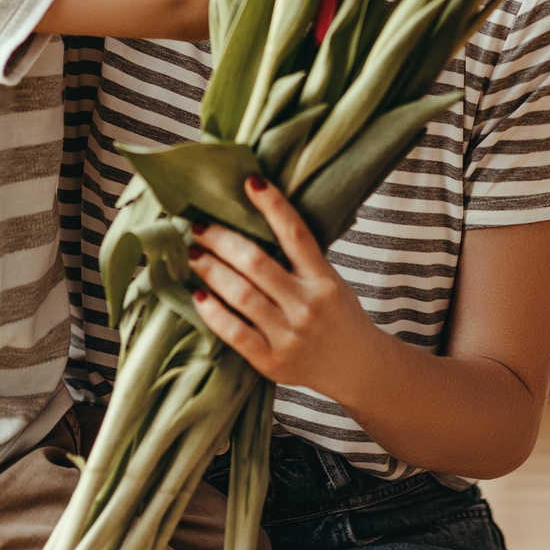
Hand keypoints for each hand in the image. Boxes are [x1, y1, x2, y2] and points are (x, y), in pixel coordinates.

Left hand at [185, 176, 387, 400]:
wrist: (356, 368)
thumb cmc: (335, 315)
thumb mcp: (329, 281)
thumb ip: (300, 258)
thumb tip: (254, 219)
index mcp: (323, 279)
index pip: (296, 234)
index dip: (273, 205)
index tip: (249, 181)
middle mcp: (307, 305)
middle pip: (257, 264)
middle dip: (222, 240)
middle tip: (199, 226)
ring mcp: (289, 335)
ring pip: (241, 295)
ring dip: (211, 270)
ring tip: (193, 254)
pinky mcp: (272, 361)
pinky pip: (234, 332)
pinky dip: (213, 312)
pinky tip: (197, 295)